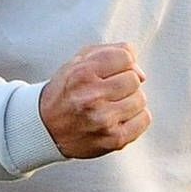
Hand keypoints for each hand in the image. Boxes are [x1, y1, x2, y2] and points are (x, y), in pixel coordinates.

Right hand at [39, 42, 150, 158]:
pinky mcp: (114, 139)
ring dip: (129, 101)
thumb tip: (141, 73)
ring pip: (140, 99)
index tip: (109, 72)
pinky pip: (144, 119)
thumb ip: (112, 52)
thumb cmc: (67, 91)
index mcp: (82, 74)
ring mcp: (104, 120)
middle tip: (107, 91)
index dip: (120, 63)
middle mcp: (92, 97)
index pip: (125, 57)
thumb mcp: (79, 61)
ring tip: (110, 106)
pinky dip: (134, 118)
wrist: (46, 128)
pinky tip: (117, 118)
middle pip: (134, 79)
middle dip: (124, 83)